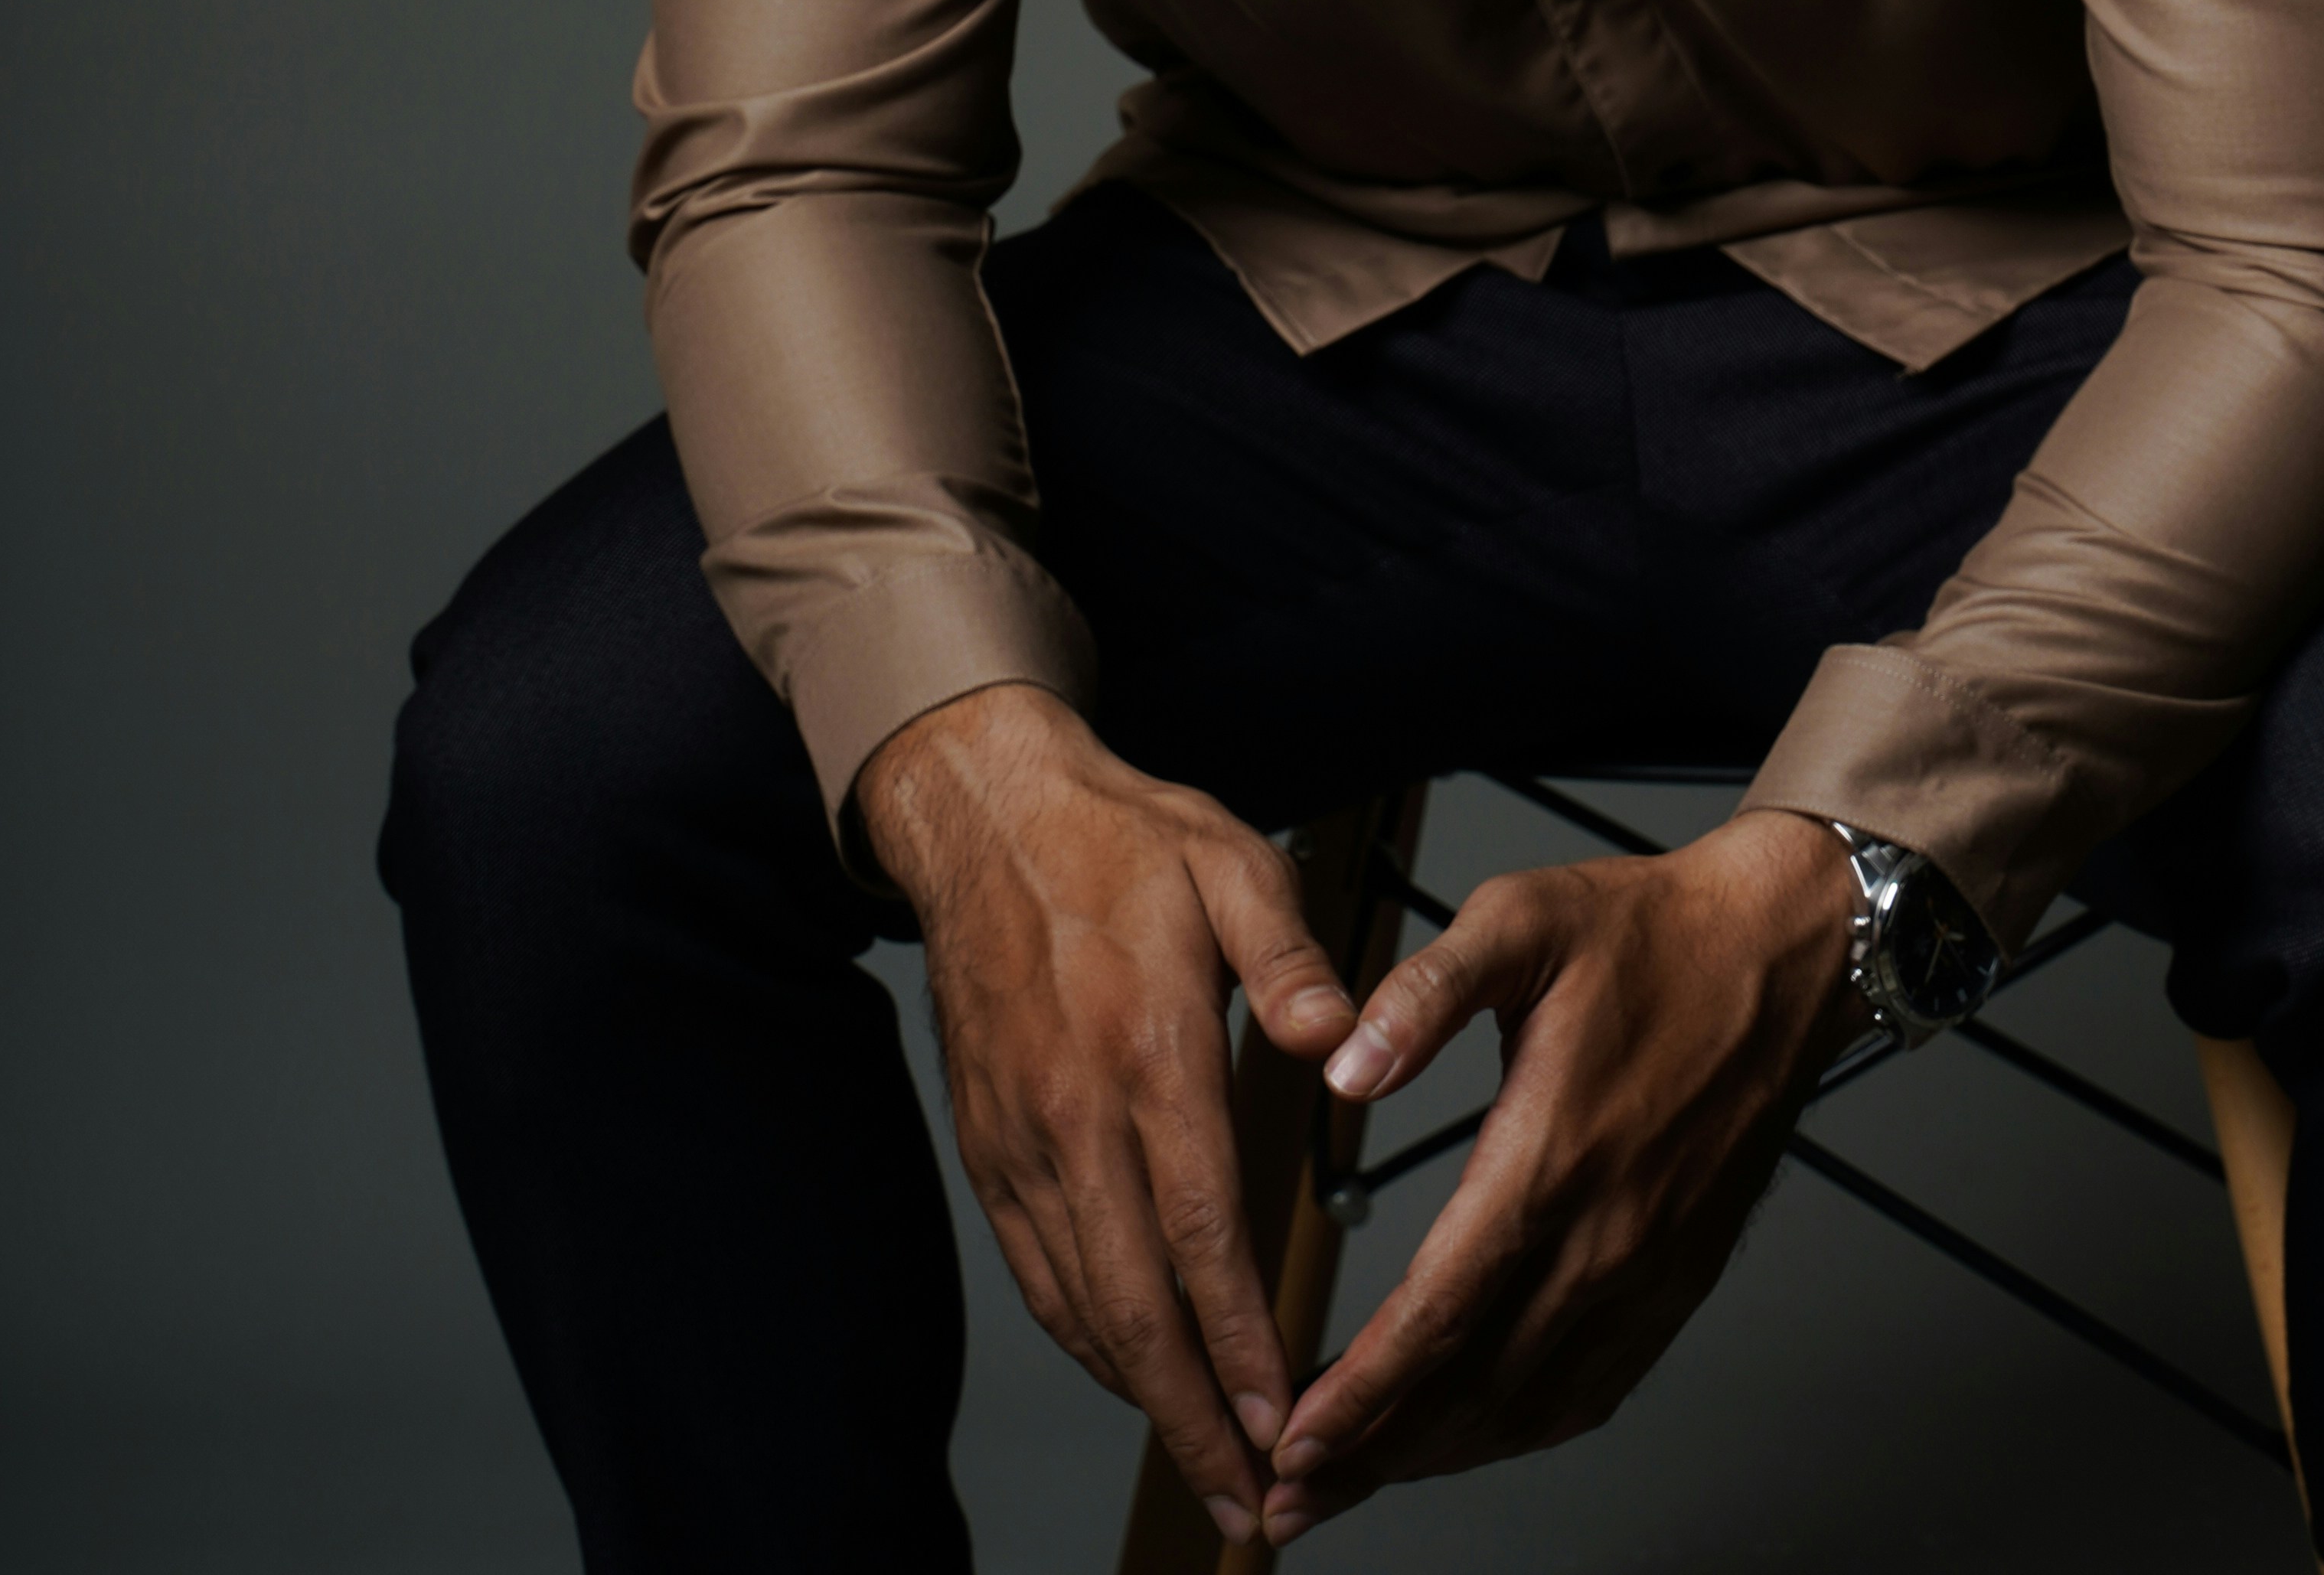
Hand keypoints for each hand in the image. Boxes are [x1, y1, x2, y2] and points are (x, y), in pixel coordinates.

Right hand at [856, 684, 1358, 1543]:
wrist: (984, 817)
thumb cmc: (1123, 839)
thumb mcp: (1230, 859)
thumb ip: (1290, 953)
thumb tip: (1340, 1036)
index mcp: (1146, 1048)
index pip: (1199, 1230)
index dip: (1240, 1341)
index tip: (1284, 1421)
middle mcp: (1074, 1113)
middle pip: (1134, 1304)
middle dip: (1195, 1420)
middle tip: (1252, 1505)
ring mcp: (1022, 1139)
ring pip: (1081, 1306)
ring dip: (1143, 1401)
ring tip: (1210, 1472)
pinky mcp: (992, 1146)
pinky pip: (1039, 1272)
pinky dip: (1088, 1344)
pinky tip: (1133, 1378)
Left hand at [1261, 808, 1860, 1539]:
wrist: (1780, 955)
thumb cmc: (1649, 931)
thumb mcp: (1521, 920)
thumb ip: (1426, 993)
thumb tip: (1343, 1065)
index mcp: (1552, 1154)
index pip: (1442, 1311)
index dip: (1362, 1391)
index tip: (1293, 1442)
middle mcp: (1604, 1235)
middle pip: (1473, 1385)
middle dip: (1372, 1453)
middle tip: (1288, 1502)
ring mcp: (1647, 1270)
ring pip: (1529, 1405)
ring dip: (1436, 1456)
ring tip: (1354, 1482)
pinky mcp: (1677, 1280)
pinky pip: (1590, 1388)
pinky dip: (1518, 1432)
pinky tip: (1469, 1437)